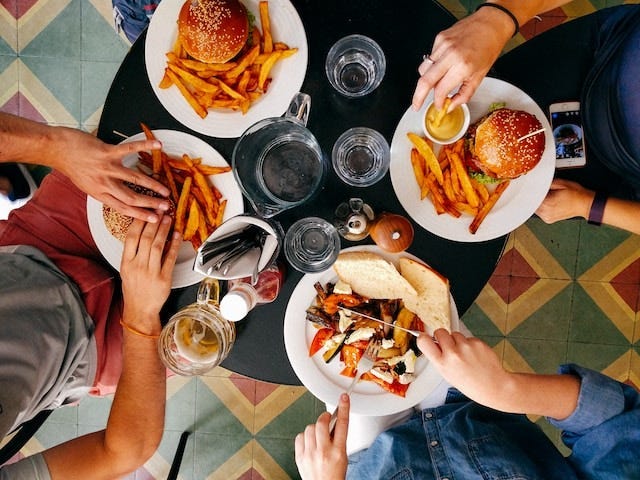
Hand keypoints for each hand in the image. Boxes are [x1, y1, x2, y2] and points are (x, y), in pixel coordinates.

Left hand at [51, 127, 170, 221]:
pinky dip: (145, 146)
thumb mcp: (86, 185)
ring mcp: (106, 168)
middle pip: (132, 197)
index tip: (154, 219)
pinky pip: (130, 149)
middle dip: (151, 203)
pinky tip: (157, 145)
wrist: (57, 149)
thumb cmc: (71, 165)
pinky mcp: (107, 152)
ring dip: (152, 185)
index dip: (141, 215)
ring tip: (165, 190)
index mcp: (99, 194)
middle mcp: (104, 183)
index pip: (123, 208)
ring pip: (134, 179)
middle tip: (166, 207)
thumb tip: (119, 195)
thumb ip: (103, 190)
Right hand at [120, 215, 180, 331]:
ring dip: (164, 230)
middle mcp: (137, 266)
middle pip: (146, 239)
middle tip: (160, 210)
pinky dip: (175, 245)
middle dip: (154, 222)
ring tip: (168, 219)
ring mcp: (151, 272)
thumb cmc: (134, 289)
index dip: (139, 222)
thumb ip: (133, 252)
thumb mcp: (126, 270)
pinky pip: (170, 258)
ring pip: (158, 246)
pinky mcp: (164, 278)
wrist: (140, 310)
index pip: (131, 237)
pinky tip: (177, 235)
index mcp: (126, 263)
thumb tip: (142, 232)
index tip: (145, 211)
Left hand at [295, 393, 348, 479]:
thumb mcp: (343, 456)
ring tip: (318, 436)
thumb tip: (335, 421)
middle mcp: (324, 452)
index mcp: (338, 451)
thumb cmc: (334, 475)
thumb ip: (339, 439)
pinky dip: (305, 436)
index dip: (343, 408)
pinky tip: (310, 442)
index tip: (343, 398)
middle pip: (322, 423)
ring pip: (309, 427)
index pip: (343, 424)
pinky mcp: (300, 457)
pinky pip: (300, 436)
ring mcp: (310, 454)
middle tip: (326, 419)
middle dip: (324, 418)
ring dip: (314, 428)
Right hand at [412, 8, 512, 111]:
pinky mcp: (439, 38)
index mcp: (462, 66)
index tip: (439, 105)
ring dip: (426, 80)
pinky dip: (433, 65)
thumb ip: (464, 94)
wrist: (490, 24)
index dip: (438, 102)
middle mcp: (450, 55)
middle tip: (417, 105)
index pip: (441, 90)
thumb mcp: (480, 76)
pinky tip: (444, 63)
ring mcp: (443, 45)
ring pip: (423, 69)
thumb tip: (451, 105)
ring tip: (436, 81)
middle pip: (424, 81)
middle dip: (418, 97)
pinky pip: (429, 57)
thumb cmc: (488, 47)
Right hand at [417, 330, 512, 408]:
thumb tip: (433, 343)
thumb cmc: (471, 384)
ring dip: (458, 340)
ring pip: (455, 334)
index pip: (424, 341)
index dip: (423, 337)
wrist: (494, 386)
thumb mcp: (447, 375)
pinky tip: (475, 355)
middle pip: (440, 331)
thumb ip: (439, 358)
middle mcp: (453, 353)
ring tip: (465, 354)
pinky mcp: (477, 342)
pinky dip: (470, 344)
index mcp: (442, 364)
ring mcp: (466, 347)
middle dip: (443, 336)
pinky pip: (468, 337)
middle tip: (448, 346)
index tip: (425, 337)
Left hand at [535, 178, 593, 223]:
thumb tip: (537, 184)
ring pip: (534, 208)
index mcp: (547, 204)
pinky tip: (548, 202)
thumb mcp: (561, 183)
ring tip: (548, 196)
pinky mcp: (548, 220)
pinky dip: (541, 207)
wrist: (585, 204)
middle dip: (534, 197)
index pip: (531, 198)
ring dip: (537, 202)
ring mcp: (547, 218)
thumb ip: (546, 183)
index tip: (529, 188)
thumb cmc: (576, 194)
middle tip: (540, 190)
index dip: (530, 191)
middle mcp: (545, 213)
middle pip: (531, 203)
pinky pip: (539, 212)